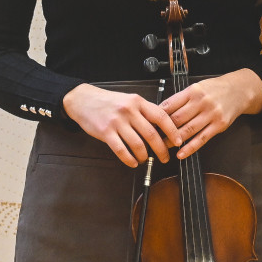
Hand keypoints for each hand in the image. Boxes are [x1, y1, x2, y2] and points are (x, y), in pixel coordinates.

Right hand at [62, 84, 180, 166]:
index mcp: (138, 102)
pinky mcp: (105, 132)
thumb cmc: (108, 102)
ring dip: (145, 156)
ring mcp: (117, 122)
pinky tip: (132, 162)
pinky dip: (129, 159)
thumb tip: (161, 127)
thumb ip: (144, 111)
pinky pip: (121, 150)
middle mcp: (129, 111)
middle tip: (164, 157)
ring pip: (137, 144)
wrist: (83, 100)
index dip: (172, 131)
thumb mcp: (129, 100)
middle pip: (151, 134)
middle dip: (161, 149)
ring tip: (146, 159)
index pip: (161, 116)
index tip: (178, 141)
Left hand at [162, 68, 261, 158]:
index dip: (158, 116)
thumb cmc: (215, 89)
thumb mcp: (197, 87)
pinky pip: (201, 139)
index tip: (149, 124)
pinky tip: (181, 154)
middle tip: (153, 138)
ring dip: (173, 141)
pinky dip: (190, 148)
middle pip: (177, 119)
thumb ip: (181, 99)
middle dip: (163, 130)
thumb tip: (162, 112)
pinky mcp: (219, 125)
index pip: (170, 105)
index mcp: (193, 91)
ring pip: (187, 130)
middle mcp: (202, 102)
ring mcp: (211, 114)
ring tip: (164, 146)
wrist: (239, 90)